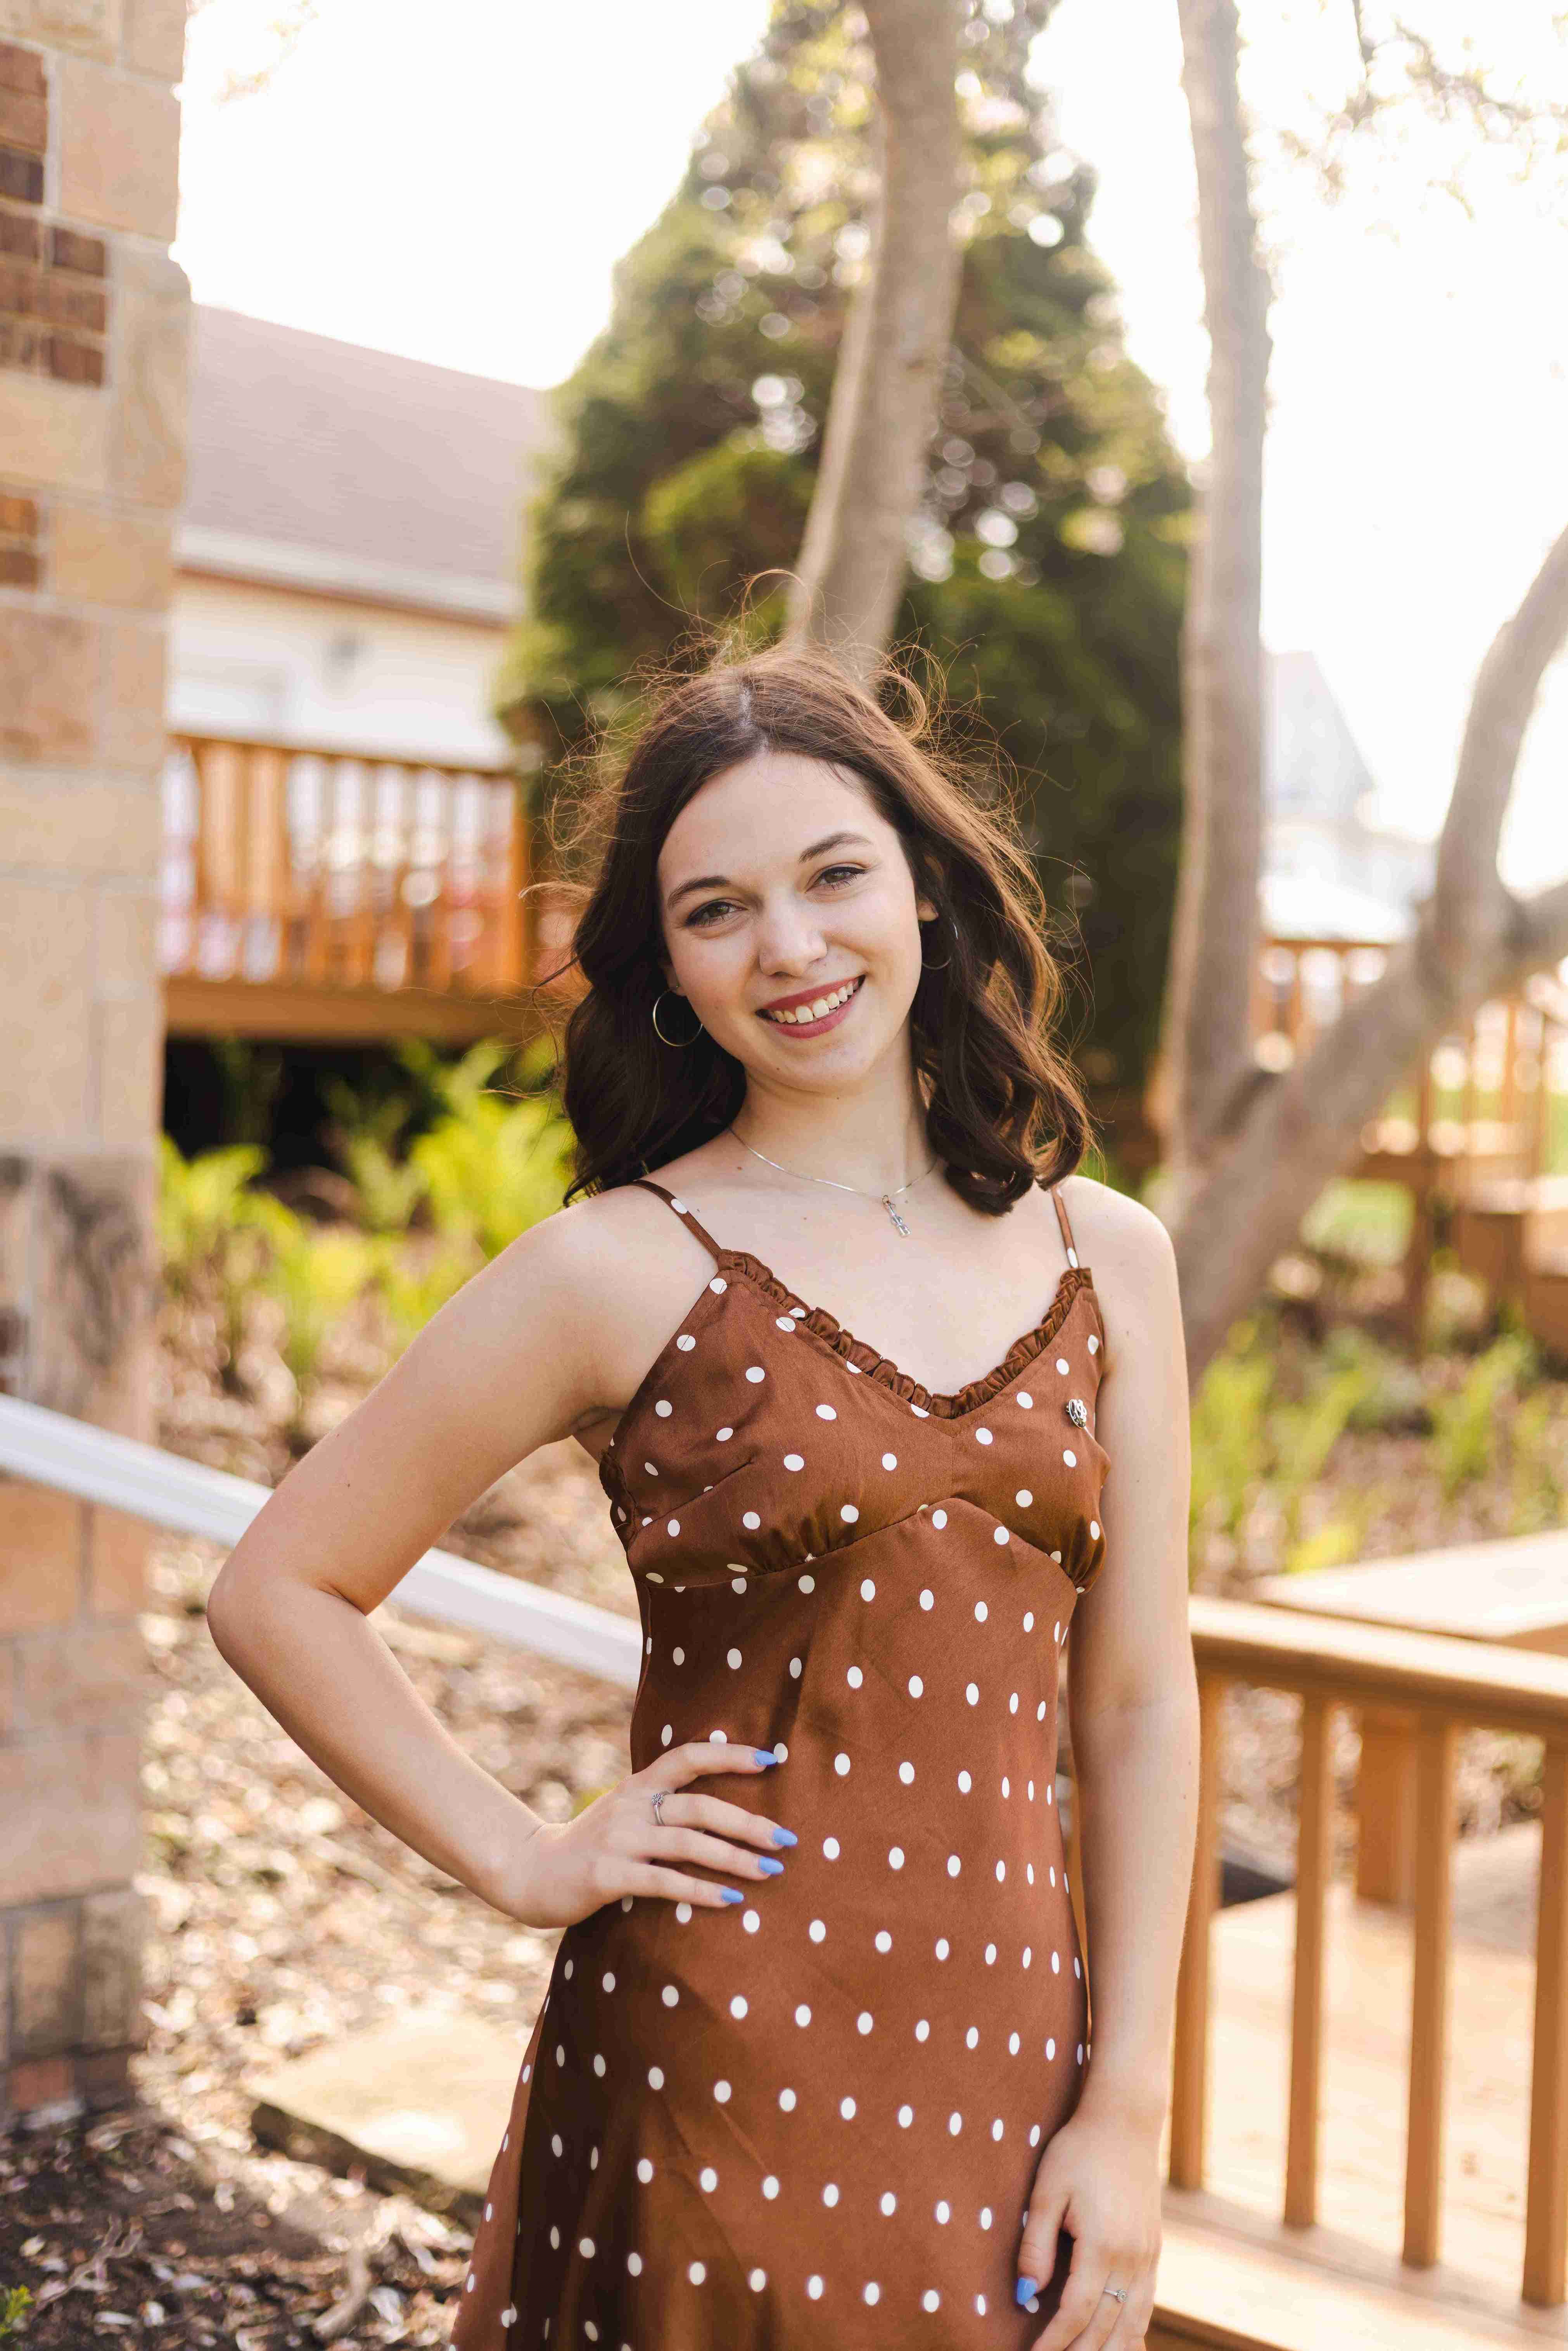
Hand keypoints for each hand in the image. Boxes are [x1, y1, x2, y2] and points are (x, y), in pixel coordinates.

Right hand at [488, 1739, 792, 1929]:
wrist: (531, 1872)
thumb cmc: (591, 1847)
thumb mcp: (624, 1815)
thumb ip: (661, 1807)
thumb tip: (719, 1813)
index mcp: (637, 1786)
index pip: (688, 1757)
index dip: (729, 1755)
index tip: (771, 1761)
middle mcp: (630, 1806)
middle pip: (699, 1806)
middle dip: (747, 1822)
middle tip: (786, 1838)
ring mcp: (618, 1840)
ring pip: (688, 1843)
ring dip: (735, 1858)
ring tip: (770, 1871)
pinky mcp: (608, 1875)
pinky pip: (664, 1882)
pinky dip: (700, 1891)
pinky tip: (730, 1900)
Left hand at [1016, 2101, 1161, 2348]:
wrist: (1125, 2122)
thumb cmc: (1079, 2151)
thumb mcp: (1047, 2190)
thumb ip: (1037, 2245)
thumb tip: (1025, 2294)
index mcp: (1103, 2245)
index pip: (1076, 2312)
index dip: (1053, 2342)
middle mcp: (1132, 2258)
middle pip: (1105, 2328)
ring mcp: (1148, 2257)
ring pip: (1132, 2325)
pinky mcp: (1153, 2251)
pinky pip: (1145, 2306)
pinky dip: (1132, 2333)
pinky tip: (1119, 2346)